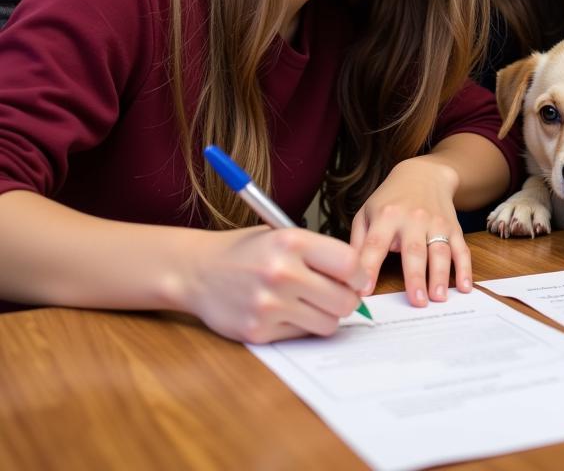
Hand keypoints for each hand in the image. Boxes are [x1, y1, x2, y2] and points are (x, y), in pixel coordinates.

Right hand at [183, 225, 370, 343]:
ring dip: (326, 316)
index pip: (348, 263)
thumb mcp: (282, 236)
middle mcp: (282, 273)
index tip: (357, 279)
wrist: (197, 271)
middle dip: (347, 300)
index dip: (359, 275)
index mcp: (291, 242)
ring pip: (327, 323)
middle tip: (339, 295)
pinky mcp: (258, 330)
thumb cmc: (245, 251)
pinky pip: (301, 335)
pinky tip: (285, 311)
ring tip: (310, 303)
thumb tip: (358, 279)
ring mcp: (269, 305)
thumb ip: (318, 254)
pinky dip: (300, 326)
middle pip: (343, 299)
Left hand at [350, 157, 471, 305]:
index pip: (375, 244)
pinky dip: (465, 268)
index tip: (364, 292)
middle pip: (414, 250)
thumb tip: (348, 275)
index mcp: (386, 215)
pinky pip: (461, 249)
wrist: (424, 174)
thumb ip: (358, 243)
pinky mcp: (453, 227)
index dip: (369, 267)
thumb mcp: (367, 213)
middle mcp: (413, 218)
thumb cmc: (390, 200)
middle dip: (415, 277)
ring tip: (438, 298)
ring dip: (440, 276)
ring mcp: (436, 223)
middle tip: (416, 302)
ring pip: (440, 251)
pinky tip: (465, 286)